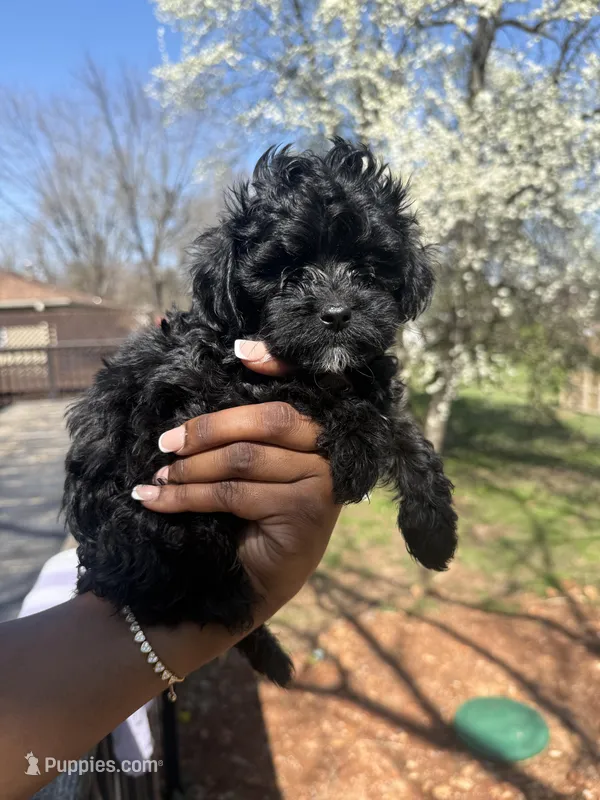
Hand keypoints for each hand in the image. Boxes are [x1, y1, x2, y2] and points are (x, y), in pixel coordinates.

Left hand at [132, 342, 338, 622]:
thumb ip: (248, 428)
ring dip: (192, 468)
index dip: (278, 362)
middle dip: (209, 427)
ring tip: (160, 476)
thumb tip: (230, 366)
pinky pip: (233, 493)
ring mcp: (324, 482)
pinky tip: (158, 498)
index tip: (240, 354)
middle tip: (166, 441)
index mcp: (324, 431)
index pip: (304, 387)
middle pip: (268, 420)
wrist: (258, 582)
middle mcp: (332, 452)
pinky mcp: (305, 511)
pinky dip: (187, 496)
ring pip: (244, 459)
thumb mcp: (253, 465)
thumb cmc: (252, 516)